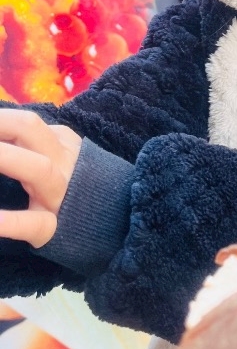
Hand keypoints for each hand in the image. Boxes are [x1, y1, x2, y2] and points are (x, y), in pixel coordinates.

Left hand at [0, 111, 81, 247]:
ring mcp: (60, 195)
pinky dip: (9, 222)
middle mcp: (62, 162)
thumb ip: (26, 142)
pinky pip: (33, 223)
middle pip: (29, 129)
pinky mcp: (54, 228)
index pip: (23, 121)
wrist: (114, 221)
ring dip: (5, 157)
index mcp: (60, 141)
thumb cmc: (72, 185)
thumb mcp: (54, 154)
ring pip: (39, 169)